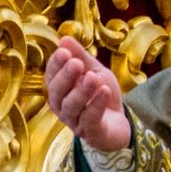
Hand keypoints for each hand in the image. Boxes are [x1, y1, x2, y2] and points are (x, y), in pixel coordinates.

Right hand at [45, 37, 130, 153]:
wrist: (119, 121)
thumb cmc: (101, 94)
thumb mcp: (94, 70)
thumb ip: (81, 56)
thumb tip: (63, 39)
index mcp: (58, 89)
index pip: (51, 75)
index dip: (56, 64)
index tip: (64, 51)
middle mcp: (61, 106)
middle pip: (57, 92)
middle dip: (66, 76)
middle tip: (76, 63)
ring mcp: (73, 121)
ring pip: (71, 106)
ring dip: (82, 91)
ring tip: (93, 78)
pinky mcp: (90, 133)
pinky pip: (90, 118)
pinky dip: (96, 104)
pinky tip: (104, 90)